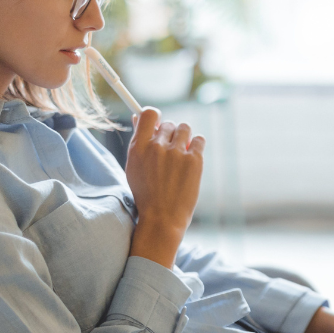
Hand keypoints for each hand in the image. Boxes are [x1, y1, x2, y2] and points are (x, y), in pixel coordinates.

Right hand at [125, 107, 204, 267]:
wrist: (162, 218)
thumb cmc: (147, 193)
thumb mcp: (134, 166)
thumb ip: (138, 141)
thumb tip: (137, 117)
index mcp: (138, 147)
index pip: (148, 113)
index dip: (155, 116)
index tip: (158, 124)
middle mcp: (156, 147)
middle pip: (168, 123)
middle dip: (170, 135)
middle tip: (170, 153)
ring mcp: (176, 153)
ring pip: (185, 128)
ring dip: (184, 138)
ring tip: (181, 156)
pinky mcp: (194, 160)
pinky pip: (199, 139)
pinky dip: (196, 146)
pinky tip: (191, 159)